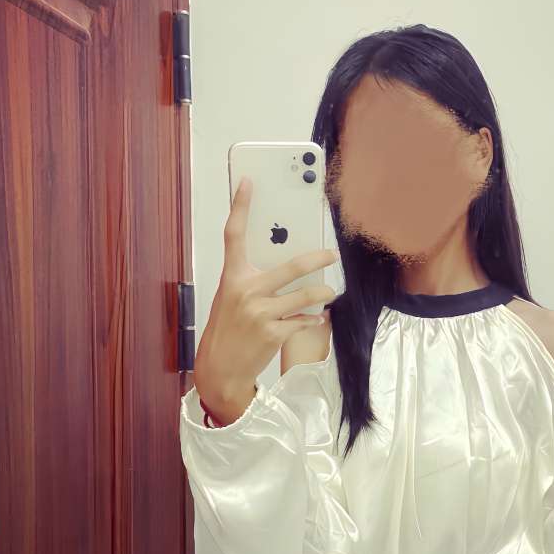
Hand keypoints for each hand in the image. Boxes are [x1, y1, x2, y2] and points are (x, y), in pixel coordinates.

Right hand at [194, 176, 337, 422]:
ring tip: (330, 291)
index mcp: (232, 278)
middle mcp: (246, 292)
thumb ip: (252, 281)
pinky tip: (313, 319)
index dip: (240, 207)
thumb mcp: (231, 299)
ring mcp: (261, 313)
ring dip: (323, 293)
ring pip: (305, 296)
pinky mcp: (274, 333)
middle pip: (291, 267)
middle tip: (331, 254)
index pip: (234, 235)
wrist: (221, 370)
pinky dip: (311, 319)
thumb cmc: (227, 330)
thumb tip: (284, 267)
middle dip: (317, 259)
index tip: (248, 184)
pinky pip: (303, 320)